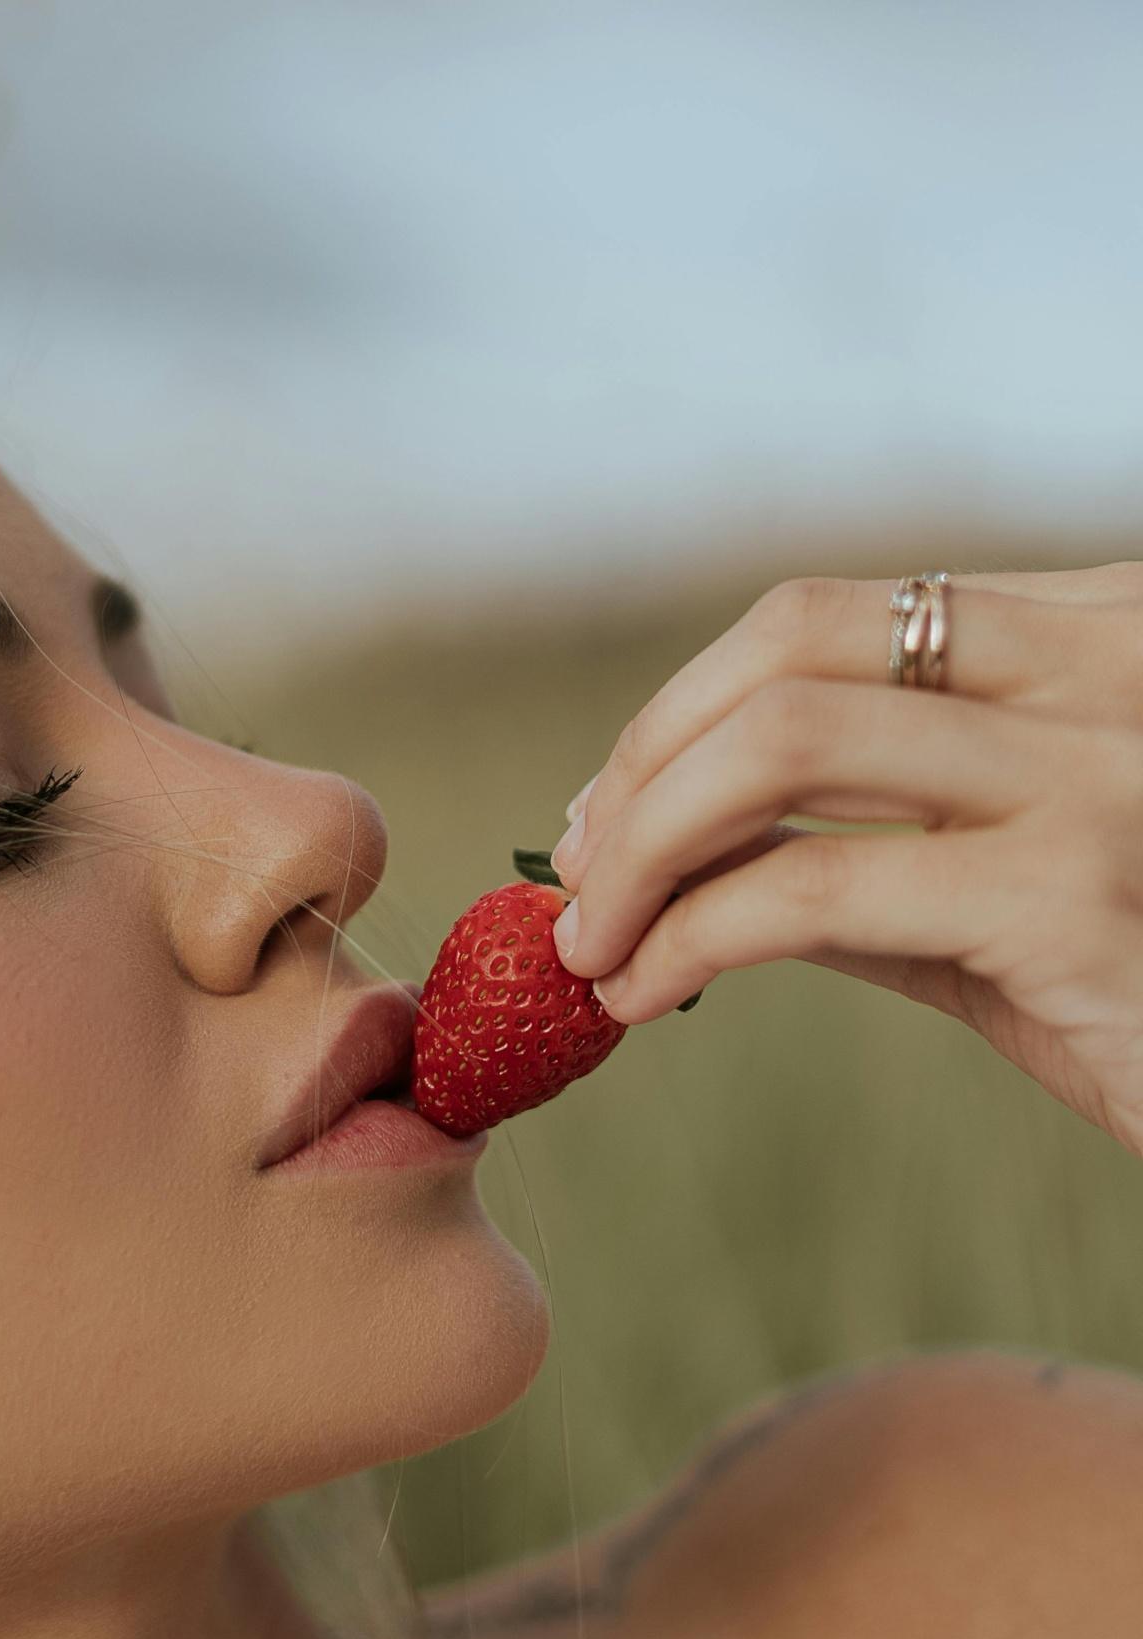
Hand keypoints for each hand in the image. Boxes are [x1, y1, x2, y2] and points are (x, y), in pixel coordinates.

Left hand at [547, 565, 1142, 1158]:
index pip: (828, 622)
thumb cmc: (1137, 991)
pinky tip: (647, 991)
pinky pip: (816, 887)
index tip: (606, 805)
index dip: (687, 706)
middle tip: (578, 869)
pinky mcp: (1074, 893)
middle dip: (646, 760)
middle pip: (791, 648)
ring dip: (643, 845)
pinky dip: (693, 935)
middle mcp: (1107, 663)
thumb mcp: (994, 890)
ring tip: (590, 942)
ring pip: (786, 745)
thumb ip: (862, 841)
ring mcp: (1099, 768)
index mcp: (1089, 632)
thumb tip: (674, 843)